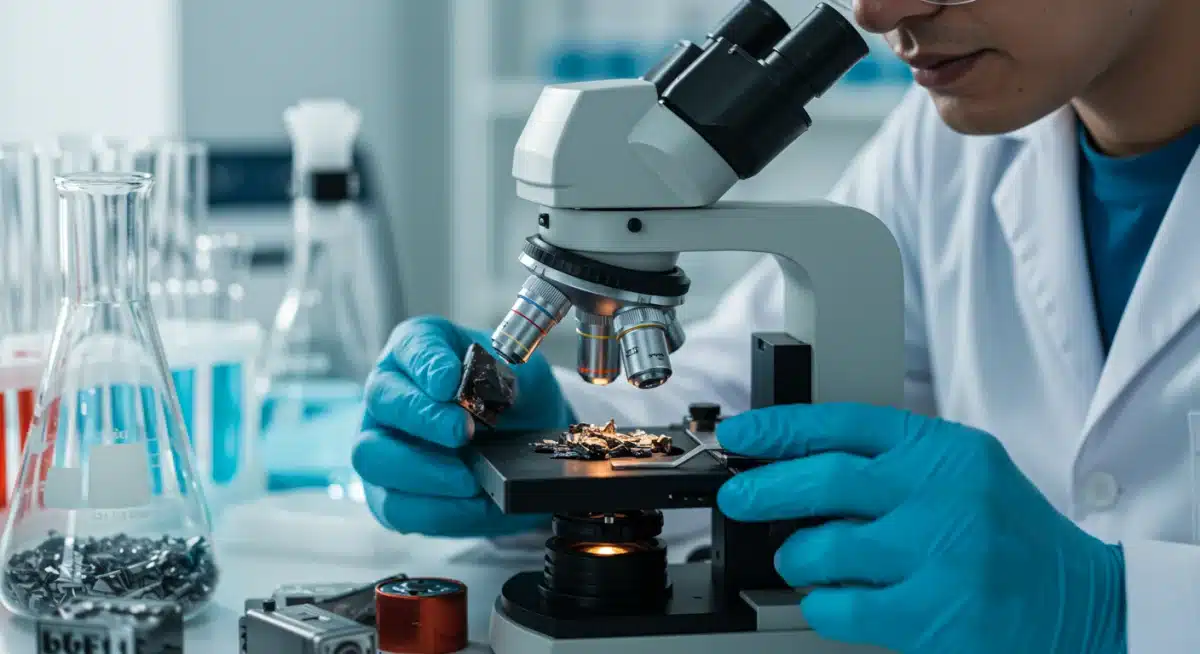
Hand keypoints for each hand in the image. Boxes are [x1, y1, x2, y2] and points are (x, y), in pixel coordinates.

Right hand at [352, 316, 573, 536]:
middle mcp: (391, 392)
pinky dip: (438, 510)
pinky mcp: (388, 492)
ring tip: (470, 479)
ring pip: (373, 456)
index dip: (427, 363)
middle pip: (383, 399)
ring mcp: (381, 443)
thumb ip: (515, 377)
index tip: (449, 382)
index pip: (413, 346)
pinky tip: (473, 504)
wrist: (523, 444)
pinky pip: (396, 506)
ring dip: (423, 471)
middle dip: (423, 418)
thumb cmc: (513, 399)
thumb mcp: (527, 377)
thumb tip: (502, 389)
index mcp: (421, 348)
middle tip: (463, 432)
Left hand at [716, 403, 1126, 653]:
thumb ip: (893, 460)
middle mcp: (942, 495)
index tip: (740, 436)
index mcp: (945, 451)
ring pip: (824, 549)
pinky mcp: (933, 615)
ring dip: (796, 557)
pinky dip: (821, 605)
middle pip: (825, 480)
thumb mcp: (964, 470)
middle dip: (765, 489)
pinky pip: (840, 608)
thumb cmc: (1010, 536)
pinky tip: (834, 600)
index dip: (780, 427)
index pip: (845, 423)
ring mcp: (938, 556)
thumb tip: (793, 460)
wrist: (1084, 602)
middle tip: (738, 499)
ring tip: (801, 559)